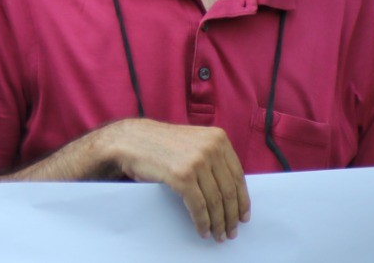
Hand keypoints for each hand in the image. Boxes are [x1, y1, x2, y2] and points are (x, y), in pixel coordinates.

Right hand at [101, 119, 249, 240]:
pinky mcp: (182, 175)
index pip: (238, 177)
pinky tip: (202, 230)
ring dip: (218, 223)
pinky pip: (199, 206)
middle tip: (231, 232)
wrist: (130, 140)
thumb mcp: (193, 142)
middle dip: (231, 217)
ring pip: (216, 202)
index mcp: (218, 138)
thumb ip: (213, 158)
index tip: (242, 217)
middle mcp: (211, 148)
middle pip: (229, 192)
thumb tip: (230, 192)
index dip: (242, 201)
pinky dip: (202, 222)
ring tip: (218, 235)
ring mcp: (197, 161)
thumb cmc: (160, 144)